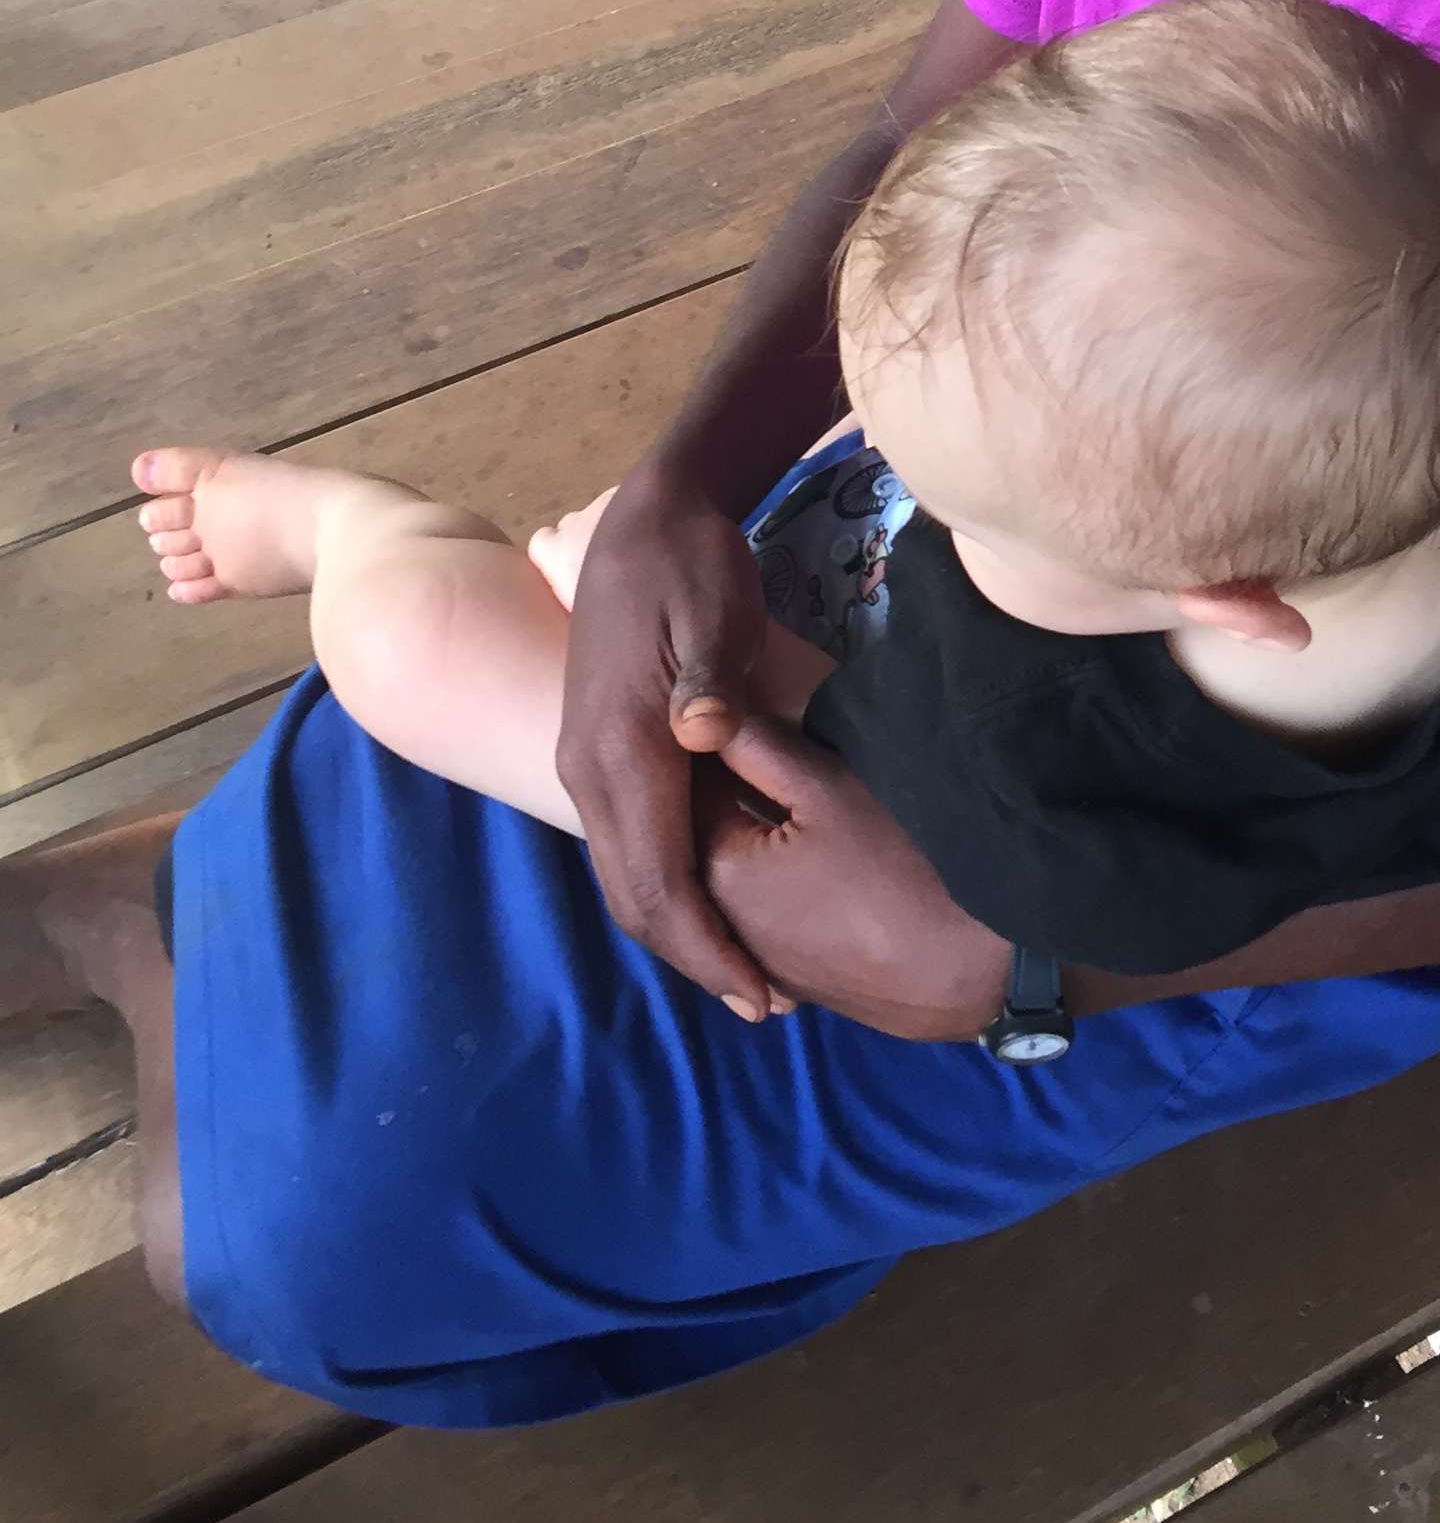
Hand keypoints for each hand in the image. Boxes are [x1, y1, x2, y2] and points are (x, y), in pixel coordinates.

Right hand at [557, 459, 787, 1011]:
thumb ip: (709, 675)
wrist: (647, 519)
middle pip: (636, 897)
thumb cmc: (691, 566)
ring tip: (749, 971)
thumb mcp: (712, 607)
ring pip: (626, 877)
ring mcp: (586, 764)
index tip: (762, 993)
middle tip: (770, 1003)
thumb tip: (702, 728)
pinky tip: (714, 902)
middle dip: (698, 958)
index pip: (659, 880)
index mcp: (620, 747)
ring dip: (681, 931)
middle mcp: (588, 769)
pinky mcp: (599, 754)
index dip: (709, 946)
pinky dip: (667, 890)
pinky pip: (628, 846)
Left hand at [699, 716, 1010, 1038]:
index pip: (688, 788)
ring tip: (804, 799)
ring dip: (760, 840)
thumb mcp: (827, 784)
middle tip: (775, 746)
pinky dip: (784, 885)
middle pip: (713, 840)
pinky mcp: (805, 985)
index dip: (712, 741)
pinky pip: (775, 920)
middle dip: (732, 792)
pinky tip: (825, 860)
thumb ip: (757, 744)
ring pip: (745, 882)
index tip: (739, 708)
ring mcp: (764, 966)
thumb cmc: (900, 865)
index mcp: (715, 874)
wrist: (977, 972)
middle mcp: (721, 931)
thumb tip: (707, 716)